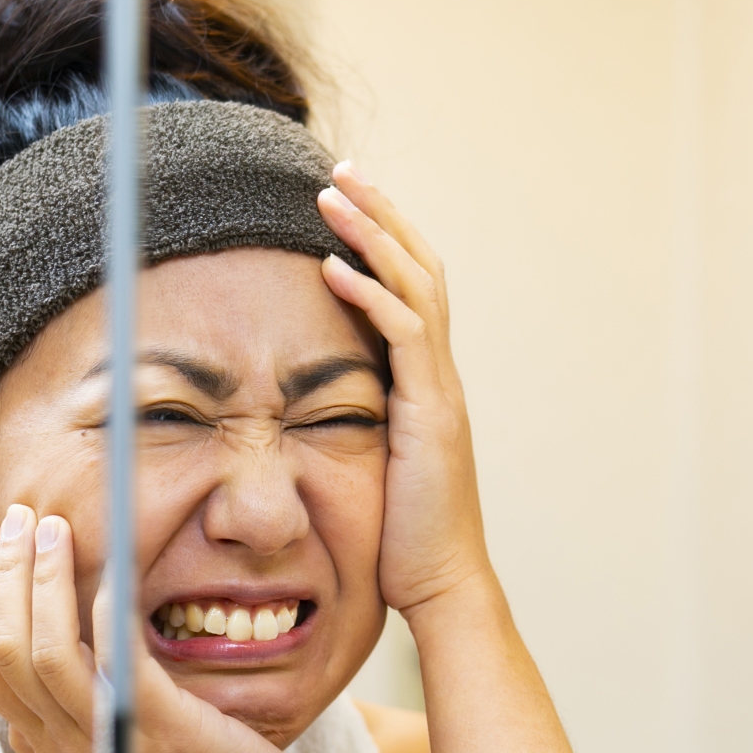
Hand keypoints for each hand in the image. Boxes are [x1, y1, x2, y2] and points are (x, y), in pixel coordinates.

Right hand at [0, 504, 316, 752]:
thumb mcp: (115, 737)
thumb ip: (85, 694)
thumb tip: (67, 625)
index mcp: (46, 743)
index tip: (0, 544)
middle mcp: (63, 744)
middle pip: (1, 652)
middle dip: (3, 576)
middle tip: (21, 516)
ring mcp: (106, 740)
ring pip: (42, 653)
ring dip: (41, 582)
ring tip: (53, 528)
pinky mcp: (158, 733)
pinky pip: (113, 669)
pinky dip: (102, 617)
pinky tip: (109, 577)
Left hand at [317, 161, 491, 613]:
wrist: (442, 583)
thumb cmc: (400, 537)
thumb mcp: (373, 463)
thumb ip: (356, 421)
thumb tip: (311, 402)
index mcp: (428, 380)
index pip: (413, 288)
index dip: (384, 240)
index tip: (347, 201)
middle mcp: (441, 373)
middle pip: (421, 267)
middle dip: (382, 213)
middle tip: (342, 170)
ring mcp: (441, 388)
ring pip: (416, 286)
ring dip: (373, 234)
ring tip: (332, 194)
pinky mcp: (430, 411)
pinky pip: (403, 335)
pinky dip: (370, 294)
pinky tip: (333, 265)